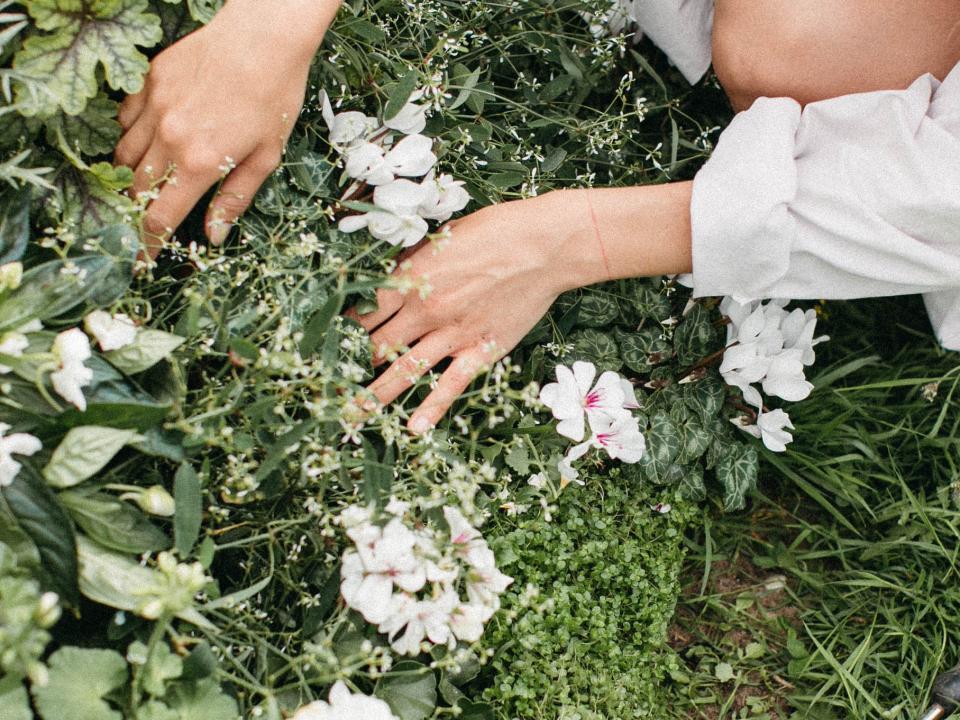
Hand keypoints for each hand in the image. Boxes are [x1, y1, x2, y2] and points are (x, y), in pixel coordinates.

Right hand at [114, 1, 333, 253]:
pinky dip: (132, 136)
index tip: (142, 263)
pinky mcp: (148, 83)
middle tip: (146, 224)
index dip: (147, 245)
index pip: (159, 217)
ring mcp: (154, 107)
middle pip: (137, 189)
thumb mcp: (266, 158)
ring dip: (132, 177)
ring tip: (148, 186)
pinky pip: (126, 119)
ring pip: (124, 155)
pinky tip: (151, 141)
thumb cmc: (274, 99)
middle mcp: (169, 137)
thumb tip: (213, 237)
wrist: (263, 39)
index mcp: (200, 162)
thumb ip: (235, 199)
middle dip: (138, 213)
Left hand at [347, 195, 579, 432]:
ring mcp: (452, 334)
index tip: (328, 344)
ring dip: (375, 396)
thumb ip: (414, 263)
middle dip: (349, 367)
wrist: (544, 246)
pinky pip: (452, 385)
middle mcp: (425, 310)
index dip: (342, 329)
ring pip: (404, 370)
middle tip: (328, 387)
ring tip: (351, 416)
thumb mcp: (443, 238)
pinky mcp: (481, 350)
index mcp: (412, 279)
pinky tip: (413, 429)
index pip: (363, 311)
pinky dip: (432, 408)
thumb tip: (391, 277)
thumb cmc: (496, 232)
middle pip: (376, 345)